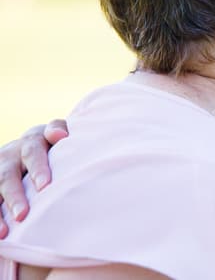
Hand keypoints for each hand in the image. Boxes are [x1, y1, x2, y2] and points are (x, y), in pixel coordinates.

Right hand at [0, 119, 67, 237]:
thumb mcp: (55, 133)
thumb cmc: (52, 144)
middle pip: (7, 176)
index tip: (44, 186)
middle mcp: (9, 155)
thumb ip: (57, 129)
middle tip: (23, 215)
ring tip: (4, 232)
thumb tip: (59, 135)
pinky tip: (0, 234)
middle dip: (14, 196)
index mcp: (30, 141)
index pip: (33, 153)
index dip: (38, 169)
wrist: (28, 148)